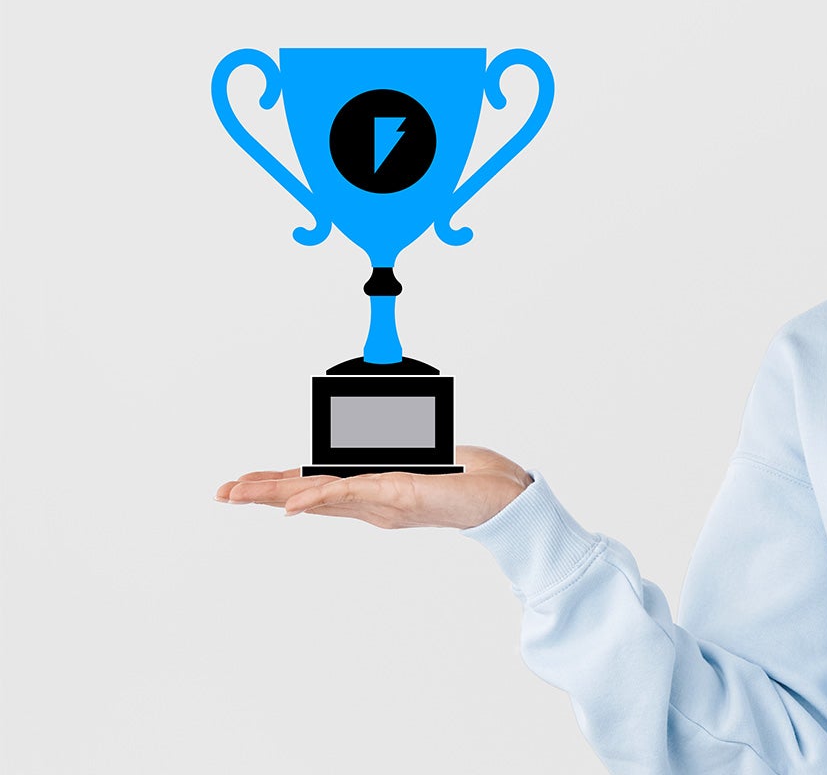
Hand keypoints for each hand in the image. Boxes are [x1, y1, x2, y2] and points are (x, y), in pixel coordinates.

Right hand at [214, 445, 532, 529]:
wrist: (502, 494)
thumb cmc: (460, 476)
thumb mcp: (414, 453)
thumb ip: (384, 444)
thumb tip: (359, 423)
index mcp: (367, 489)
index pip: (312, 486)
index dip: (275, 486)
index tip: (239, 486)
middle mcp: (369, 500)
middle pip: (306, 494)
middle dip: (261, 492)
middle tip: (222, 492)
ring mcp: (381, 502)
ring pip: (319, 496)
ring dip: (277, 494)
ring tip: (239, 493)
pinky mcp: (401, 496)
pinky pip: (353, 496)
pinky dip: (320, 499)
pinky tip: (293, 505)